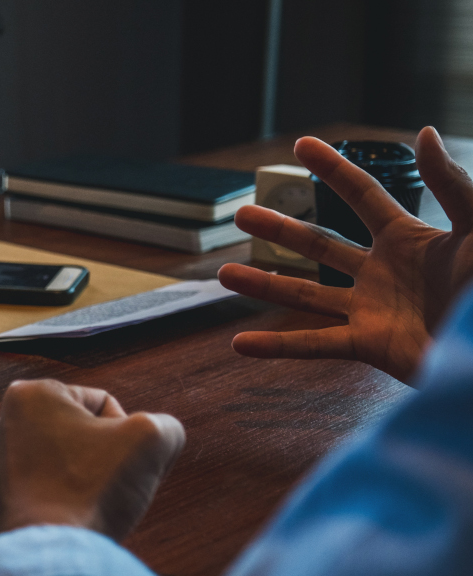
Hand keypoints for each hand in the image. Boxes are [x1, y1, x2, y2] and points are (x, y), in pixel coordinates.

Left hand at [0, 380, 184, 540]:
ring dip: (90, 479)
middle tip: (107, 482)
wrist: (53, 555)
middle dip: (106, 456)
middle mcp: (5, 421)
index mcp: (30, 394)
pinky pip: (53, 490)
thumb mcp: (151, 439)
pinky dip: (69, 500)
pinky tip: (74, 516)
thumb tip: (162, 435)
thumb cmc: (91, 491)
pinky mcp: (2, 496)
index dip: (127, 434)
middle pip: (85, 432)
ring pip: (71, 462)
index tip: (118, 461)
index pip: (105, 404)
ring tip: (89, 500)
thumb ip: (166, 425)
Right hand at [218, 128, 472, 382]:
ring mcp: (371, 310)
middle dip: (280, 229)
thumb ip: (452, 184)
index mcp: (409, 239)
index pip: (362, 195)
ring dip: (263, 285)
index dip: (333, 169)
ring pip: (305, 294)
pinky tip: (239, 343)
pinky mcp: (369, 346)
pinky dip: (275, 346)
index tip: (302, 145)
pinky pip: (314, 345)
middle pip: (319, 245)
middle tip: (243, 214)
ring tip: (223, 275)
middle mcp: (383, 272)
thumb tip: (422, 133)